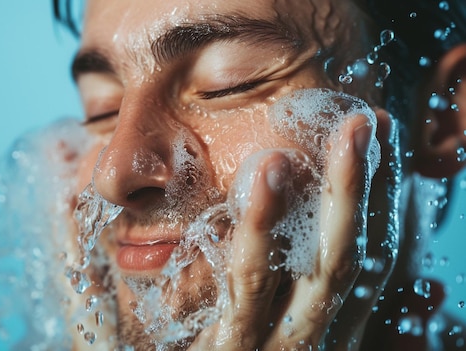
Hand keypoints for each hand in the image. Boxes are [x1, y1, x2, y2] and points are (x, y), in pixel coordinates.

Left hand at [189, 110, 394, 350]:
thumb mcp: (201, 313)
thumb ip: (214, 266)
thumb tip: (191, 209)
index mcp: (307, 327)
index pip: (356, 258)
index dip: (373, 199)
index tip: (374, 139)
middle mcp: (306, 338)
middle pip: (355, 258)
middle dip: (370, 188)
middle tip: (372, 121)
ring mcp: (274, 348)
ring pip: (325, 271)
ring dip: (340, 197)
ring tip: (347, 135)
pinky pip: (252, 286)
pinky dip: (263, 228)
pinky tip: (267, 175)